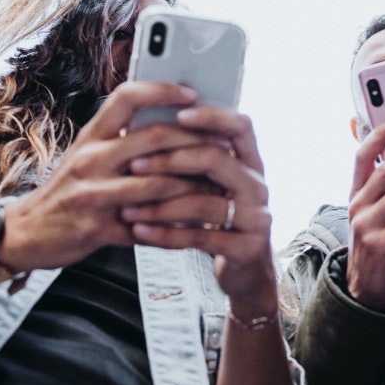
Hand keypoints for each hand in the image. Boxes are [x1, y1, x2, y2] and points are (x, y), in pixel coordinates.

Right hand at [0, 82, 210, 271]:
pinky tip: (195, 226)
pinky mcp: (97, 230)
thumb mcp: (86, 155)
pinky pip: (147, 227)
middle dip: (194, 141)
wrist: (24, 233)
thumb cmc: (66, 191)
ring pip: (156, 183)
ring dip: (193, 185)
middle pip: (152, 138)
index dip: (162, 90)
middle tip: (224, 145)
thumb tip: (170, 120)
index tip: (192, 92)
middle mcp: (90, 159)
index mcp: (90, 136)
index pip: (126, 97)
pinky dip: (175, 227)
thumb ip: (120, 138)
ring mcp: (93, 195)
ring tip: (218, 185)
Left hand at [120, 107, 278, 314]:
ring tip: (126, 208)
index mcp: (251, 162)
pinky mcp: (247, 247)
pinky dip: (166, 234)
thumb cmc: (218, 219)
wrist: (246, 270)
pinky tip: (139, 232)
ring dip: (160, 205)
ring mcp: (257, 217)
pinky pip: (200, 237)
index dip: (212, 116)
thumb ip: (195, 160)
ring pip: (204, 202)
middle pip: (218, 159)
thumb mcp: (214, 185)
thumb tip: (148, 126)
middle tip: (134, 164)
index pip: (240, 126)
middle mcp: (258, 185)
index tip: (178, 114)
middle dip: (171, 159)